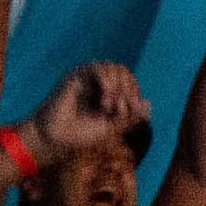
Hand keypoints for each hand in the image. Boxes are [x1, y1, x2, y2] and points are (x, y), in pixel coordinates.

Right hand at [27, 59, 143, 162]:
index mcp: (110, 95)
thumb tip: (149, 103)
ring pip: (115, 68)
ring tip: (108, 106)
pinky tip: (104, 98)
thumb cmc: (81, 135)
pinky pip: (99, 68)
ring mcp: (89, 79)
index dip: (134, 94)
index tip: (129, 112)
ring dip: (117, 87)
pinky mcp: (78, 76)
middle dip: (127, 91)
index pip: (130, 83)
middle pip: (125, 73)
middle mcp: (100, 84)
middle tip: (118, 110)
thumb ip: (130, 117)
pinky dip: (107, 81)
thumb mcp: (113, 128)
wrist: (57, 138)